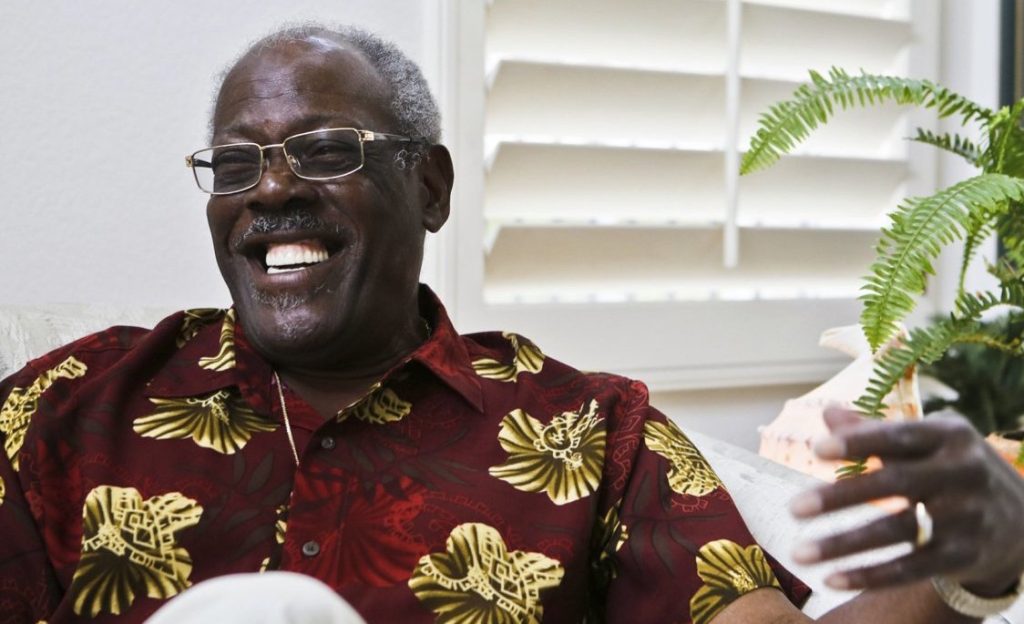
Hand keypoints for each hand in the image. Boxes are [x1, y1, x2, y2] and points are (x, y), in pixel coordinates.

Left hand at [789, 407, 1023, 595]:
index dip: (859, 442)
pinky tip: (832, 577)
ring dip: (845, 544)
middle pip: (896, 484)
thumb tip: (828, 413)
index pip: (899, 436)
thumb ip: (876, 429)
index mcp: (950, 436)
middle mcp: (962, 473)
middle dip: (841, 497)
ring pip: (898, 531)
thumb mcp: (928, 439)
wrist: (1022, 518)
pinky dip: (870, 575)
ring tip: (799, 552)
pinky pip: (911, 568)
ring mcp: (967, 516)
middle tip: (793, 508)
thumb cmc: (953, 467)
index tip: (816, 449)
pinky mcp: (964, 554)